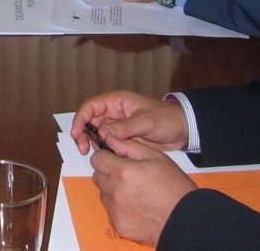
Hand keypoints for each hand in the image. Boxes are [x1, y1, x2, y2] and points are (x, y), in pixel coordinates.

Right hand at [71, 90, 189, 152]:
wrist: (182, 130)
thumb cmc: (165, 119)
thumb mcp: (146, 121)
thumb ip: (126, 127)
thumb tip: (104, 134)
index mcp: (117, 102)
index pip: (91, 107)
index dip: (80, 118)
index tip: (76, 133)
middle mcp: (114, 113)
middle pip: (89, 121)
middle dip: (82, 133)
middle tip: (82, 148)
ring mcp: (117, 127)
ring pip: (96, 133)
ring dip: (90, 142)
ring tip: (90, 154)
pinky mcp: (123, 139)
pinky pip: (106, 143)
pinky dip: (101, 149)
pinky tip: (103, 157)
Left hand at [90, 135, 195, 246]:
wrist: (185, 219)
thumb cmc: (173, 185)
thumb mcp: (156, 157)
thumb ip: (129, 146)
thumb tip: (110, 138)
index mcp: (122, 172)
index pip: (97, 159)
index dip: (106, 157)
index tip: (115, 159)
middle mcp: (114, 192)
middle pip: (98, 177)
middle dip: (108, 173)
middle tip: (127, 176)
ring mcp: (115, 211)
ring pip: (104, 194)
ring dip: (113, 190)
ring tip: (135, 192)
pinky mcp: (119, 225)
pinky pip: (111, 212)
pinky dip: (119, 208)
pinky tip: (137, 207)